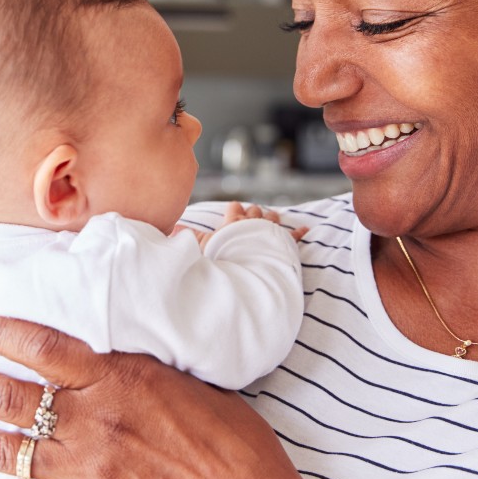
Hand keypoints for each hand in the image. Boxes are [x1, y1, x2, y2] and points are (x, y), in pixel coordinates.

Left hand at [0, 316, 337, 478]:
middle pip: (10, 396)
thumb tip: (118, 340)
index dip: (1, 332)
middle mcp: (94, 420)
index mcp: (121, 378)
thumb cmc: (235, 441)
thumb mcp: (192, 378)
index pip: (44, 346)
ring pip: (5, 450)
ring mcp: (87, 468)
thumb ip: (143, 363)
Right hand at [173, 202, 308, 249]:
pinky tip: (306, 229)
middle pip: (254, 211)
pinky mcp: (284, 243)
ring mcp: (270, 232)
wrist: (247, 270)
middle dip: (253, 213)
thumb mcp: (201, 247)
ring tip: (272, 218)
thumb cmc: (223, 258)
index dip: (233, 210)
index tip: (232, 214)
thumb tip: (171, 229)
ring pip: (273, 218)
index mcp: (234, 221)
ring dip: (272, 218)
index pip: (234, 208)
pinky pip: (294, 236)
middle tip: (252, 217)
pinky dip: (299, 232)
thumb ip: (188, 237)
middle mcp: (253, 223)